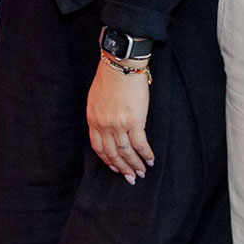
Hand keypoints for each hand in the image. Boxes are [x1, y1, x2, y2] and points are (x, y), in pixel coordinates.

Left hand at [86, 59, 154, 182]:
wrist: (120, 64)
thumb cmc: (109, 77)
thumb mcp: (96, 98)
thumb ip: (100, 115)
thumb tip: (107, 128)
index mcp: (93, 119)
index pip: (98, 147)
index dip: (108, 160)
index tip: (115, 168)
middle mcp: (103, 125)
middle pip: (112, 154)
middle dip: (122, 168)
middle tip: (131, 178)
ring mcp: (118, 124)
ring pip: (126, 152)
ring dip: (135, 165)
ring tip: (142, 173)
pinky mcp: (134, 121)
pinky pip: (140, 144)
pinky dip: (146, 154)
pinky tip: (151, 160)